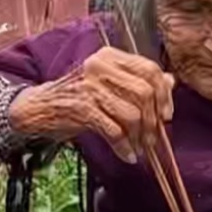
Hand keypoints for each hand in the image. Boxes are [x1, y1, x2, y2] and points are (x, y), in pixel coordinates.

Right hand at [6, 47, 174, 162]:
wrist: (40, 107)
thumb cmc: (78, 96)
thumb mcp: (108, 83)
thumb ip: (137, 80)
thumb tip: (171, 81)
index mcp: (110, 56)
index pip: (150, 69)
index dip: (164, 94)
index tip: (166, 115)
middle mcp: (100, 65)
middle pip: (145, 92)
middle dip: (153, 120)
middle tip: (152, 138)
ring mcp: (90, 86)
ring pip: (132, 113)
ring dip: (140, 137)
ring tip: (139, 148)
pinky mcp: (81, 108)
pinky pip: (114, 130)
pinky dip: (124, 147)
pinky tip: (127, 155)